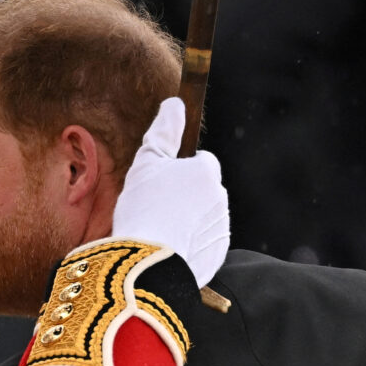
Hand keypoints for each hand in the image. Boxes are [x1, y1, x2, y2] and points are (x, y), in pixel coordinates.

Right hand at [111, 97, 228, 286]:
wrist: (148, 262)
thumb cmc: (144, 207)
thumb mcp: (146, 163)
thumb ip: (163, 132)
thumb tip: (175, 103)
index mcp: (206, 171)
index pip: (200, 160)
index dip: (178, 169)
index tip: (158, 183)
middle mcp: (220, 197)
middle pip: (202, 189)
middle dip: (184, 195)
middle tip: (154, 207)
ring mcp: (221, 227)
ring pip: (203, 216)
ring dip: (185, 219)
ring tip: (157, 230)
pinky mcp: (216, 254)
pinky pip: (202, 242)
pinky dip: (187, 242)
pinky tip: (165, 247)